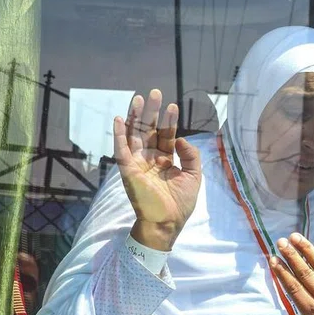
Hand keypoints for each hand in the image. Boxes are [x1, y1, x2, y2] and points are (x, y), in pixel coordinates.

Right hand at [114, 89, 202, 250]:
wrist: (168, 222)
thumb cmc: (181, 203)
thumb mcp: (194, 175)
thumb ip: (191, 155)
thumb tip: (179, 138)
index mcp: (164, 162)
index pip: (165, 136)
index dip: (168, 121)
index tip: (172, 106)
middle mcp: (149, 160)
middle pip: (149, 131)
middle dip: (152, 112)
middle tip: (155, 92)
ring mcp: (137, 164)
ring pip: (135, 135)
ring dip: (136, 117)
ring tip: (139, 98)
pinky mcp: (128, 170)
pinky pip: (121, 149)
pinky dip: (119, 134)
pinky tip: (119, 119)